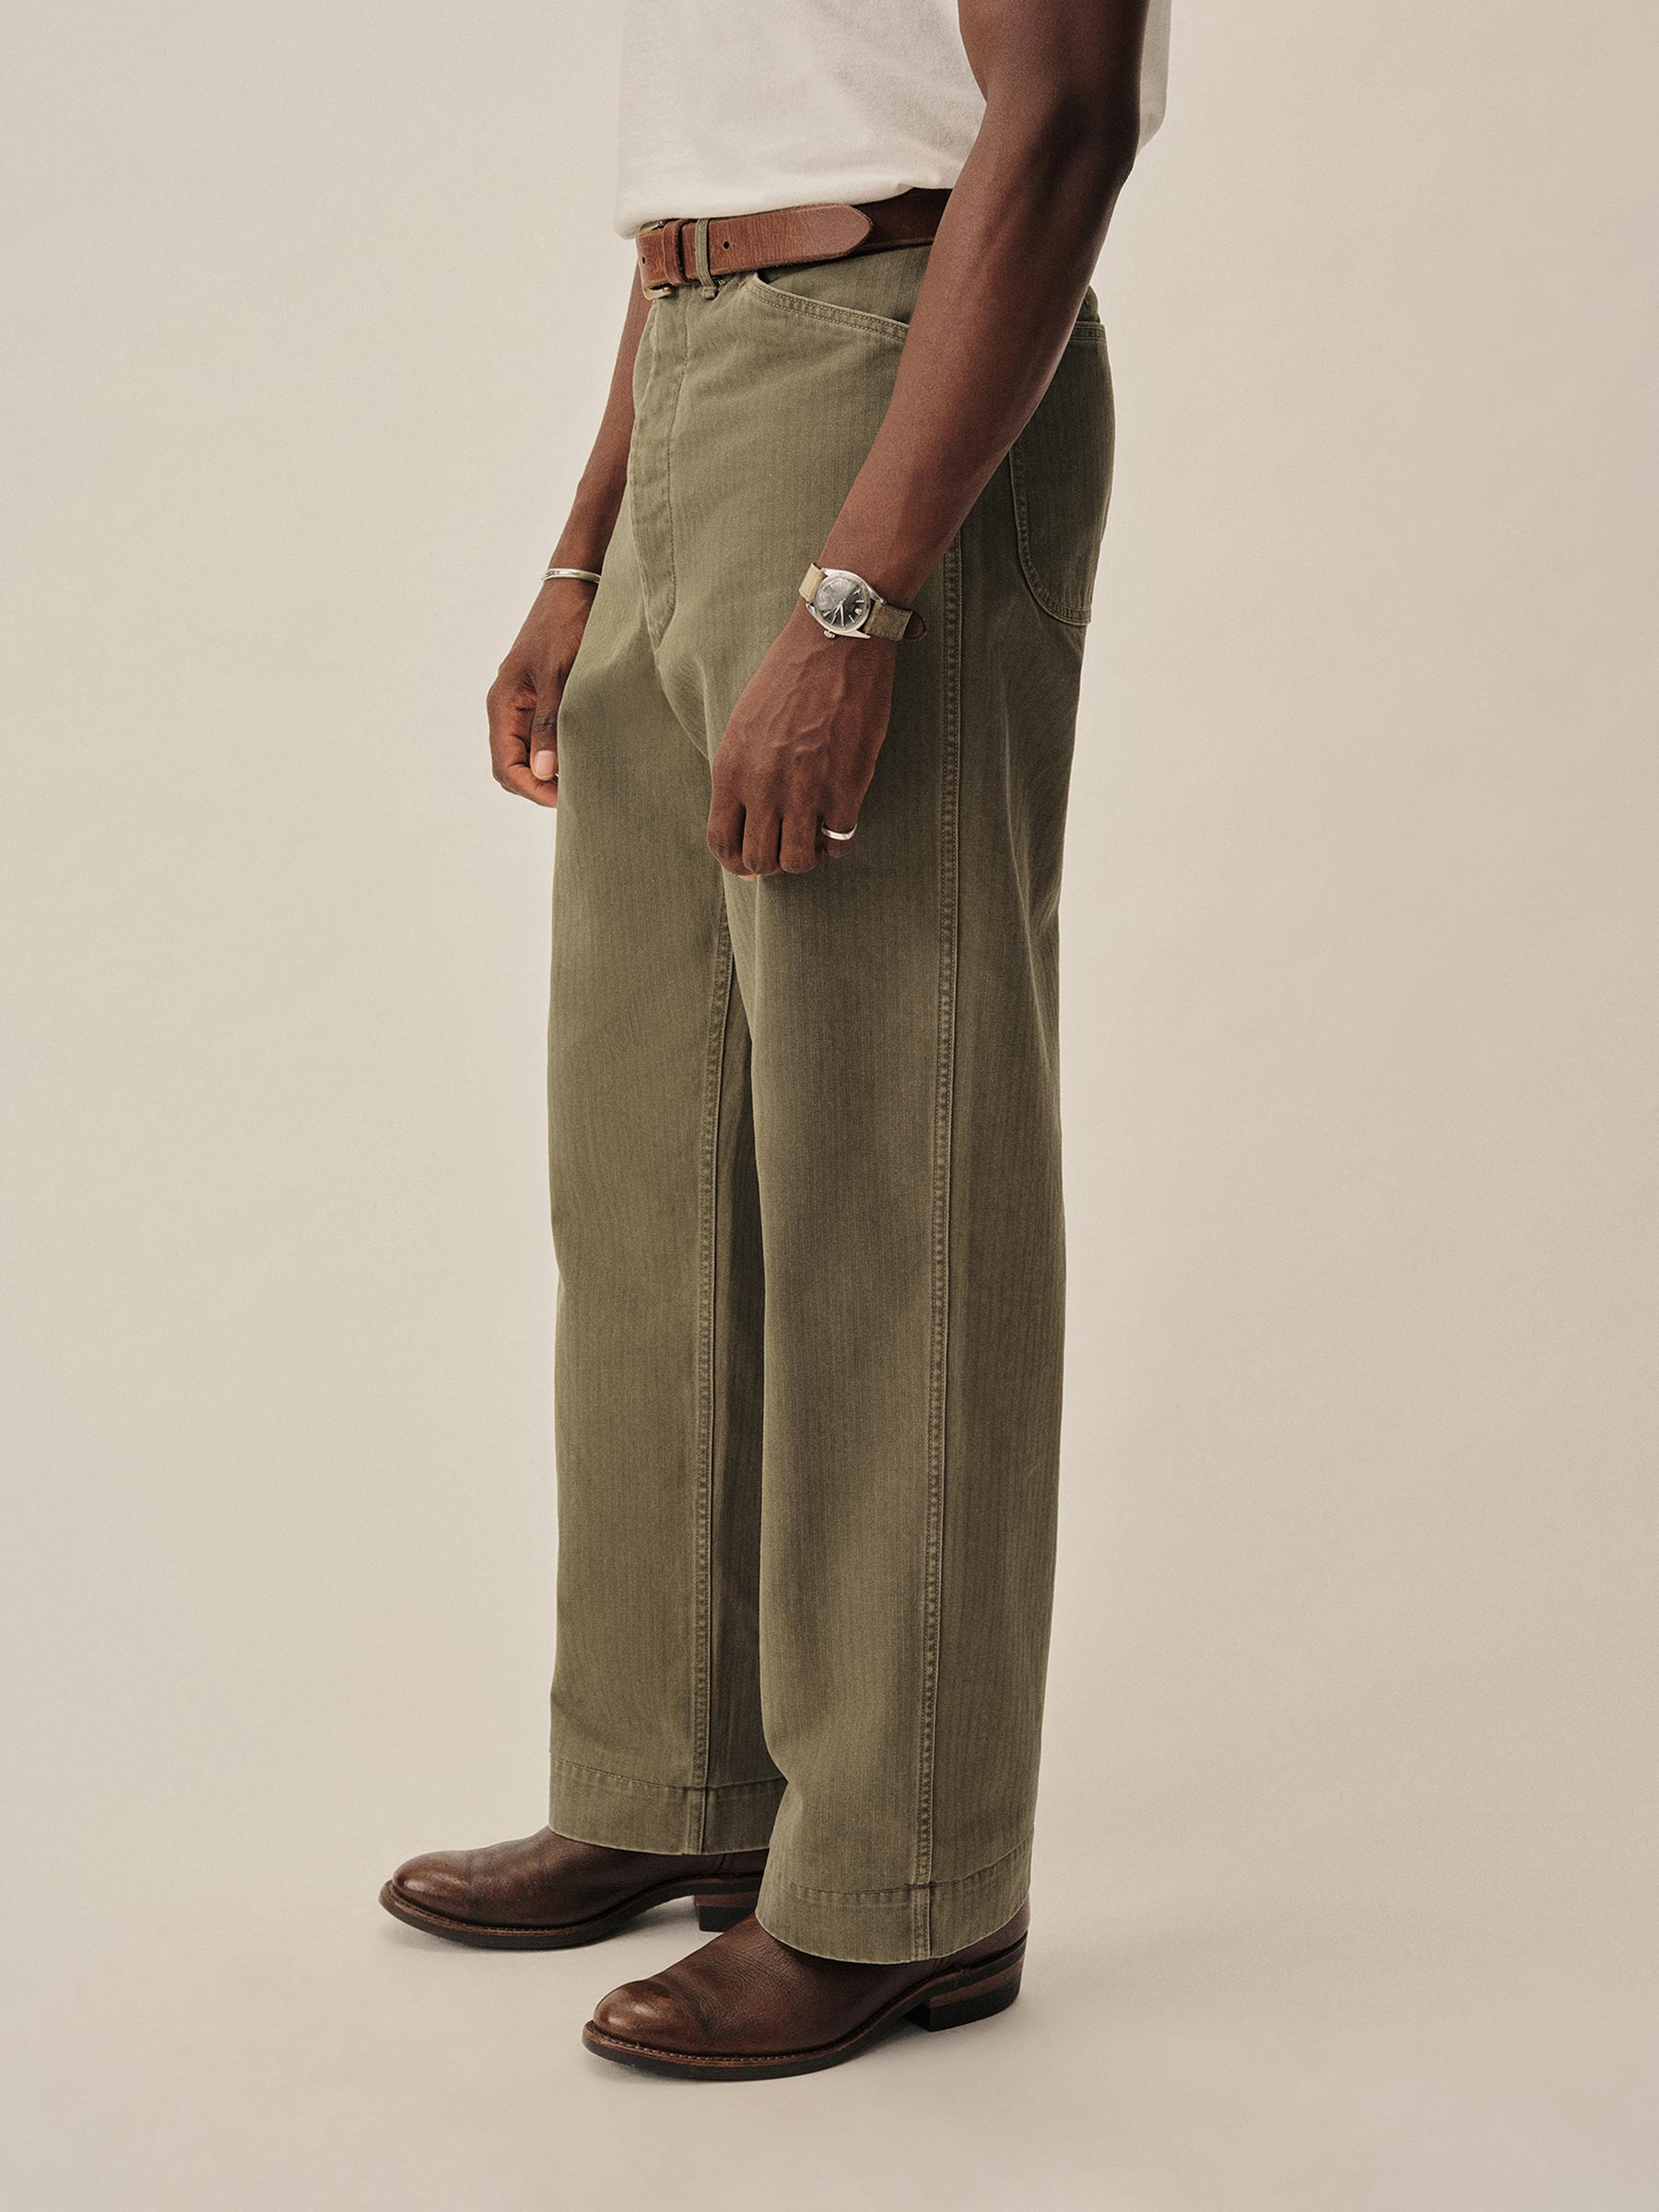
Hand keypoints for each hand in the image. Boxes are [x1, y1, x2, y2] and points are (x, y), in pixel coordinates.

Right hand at [485, 577, 597, 808]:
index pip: (504, 766)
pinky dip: (559, 752)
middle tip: (577, 791)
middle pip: (512, 766)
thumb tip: (542, 771)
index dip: (531, 789)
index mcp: (503, 704)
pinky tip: (584, 753)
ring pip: (529, 754)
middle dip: (539, 785)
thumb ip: (549, 724)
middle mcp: (509, 708)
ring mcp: (525, 703)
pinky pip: (543, 737)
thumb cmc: (565, 625)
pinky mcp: (544, 697)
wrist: (577, 587)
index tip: (564, 797)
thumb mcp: (558, 677)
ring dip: (550, 771)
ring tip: (583, 775)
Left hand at [708, 604, 896, 876]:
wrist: (835, 642)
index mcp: (731, 769)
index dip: (737, 863)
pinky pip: (840, 842)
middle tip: (790, 844)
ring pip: (799, 861)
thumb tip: (748, 821)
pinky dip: (841, 841)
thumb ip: (741, 774)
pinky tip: (843, 820)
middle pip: (760, 860)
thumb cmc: (789, 678)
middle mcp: (763, 786)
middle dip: (774, 862)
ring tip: (817, 835)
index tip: (754, 865)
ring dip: (808, 856)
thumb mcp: (745, 726)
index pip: (721, 842)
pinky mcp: (846, 788)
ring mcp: (805, 790)